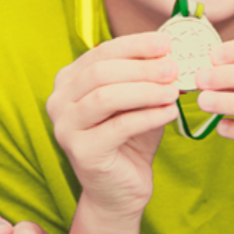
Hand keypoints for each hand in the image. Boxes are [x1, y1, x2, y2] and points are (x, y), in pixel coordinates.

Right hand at [45, 33, 179, 220]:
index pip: (102, 52)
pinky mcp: (80, 151)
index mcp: (69, 80)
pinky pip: (119, 126)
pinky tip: (170, 112)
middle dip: (142, 67)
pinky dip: (149, 116)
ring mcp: (65, 127)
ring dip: (145, 90)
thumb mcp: (140, 98)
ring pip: (106, 97)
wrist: (121, 189)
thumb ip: (149, 75)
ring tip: (174, 91)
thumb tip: (173, 50)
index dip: (136, 45)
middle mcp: (59, 101)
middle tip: (174, 68)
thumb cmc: (131, 136)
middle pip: (101, 72)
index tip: (167, 44)